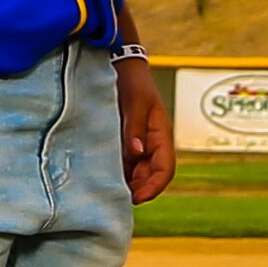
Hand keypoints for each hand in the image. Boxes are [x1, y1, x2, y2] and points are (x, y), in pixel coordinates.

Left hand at [117, 55, 174, 204]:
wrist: (122, 67)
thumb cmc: (133, 83)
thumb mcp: (135, 103)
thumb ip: (135, 128)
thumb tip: (136, 153)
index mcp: (161, 135)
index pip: (165, 169)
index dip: (154, 187)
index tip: (137, 198)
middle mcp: (153, 144)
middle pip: (151, 176)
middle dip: (138, 190)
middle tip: (115, 199)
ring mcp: (140, 144)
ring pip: (137, 173)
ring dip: (127, 183)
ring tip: (107, 191)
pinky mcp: (126, 142)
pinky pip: (125, 164)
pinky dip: (118, 173)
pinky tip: (102, 177)